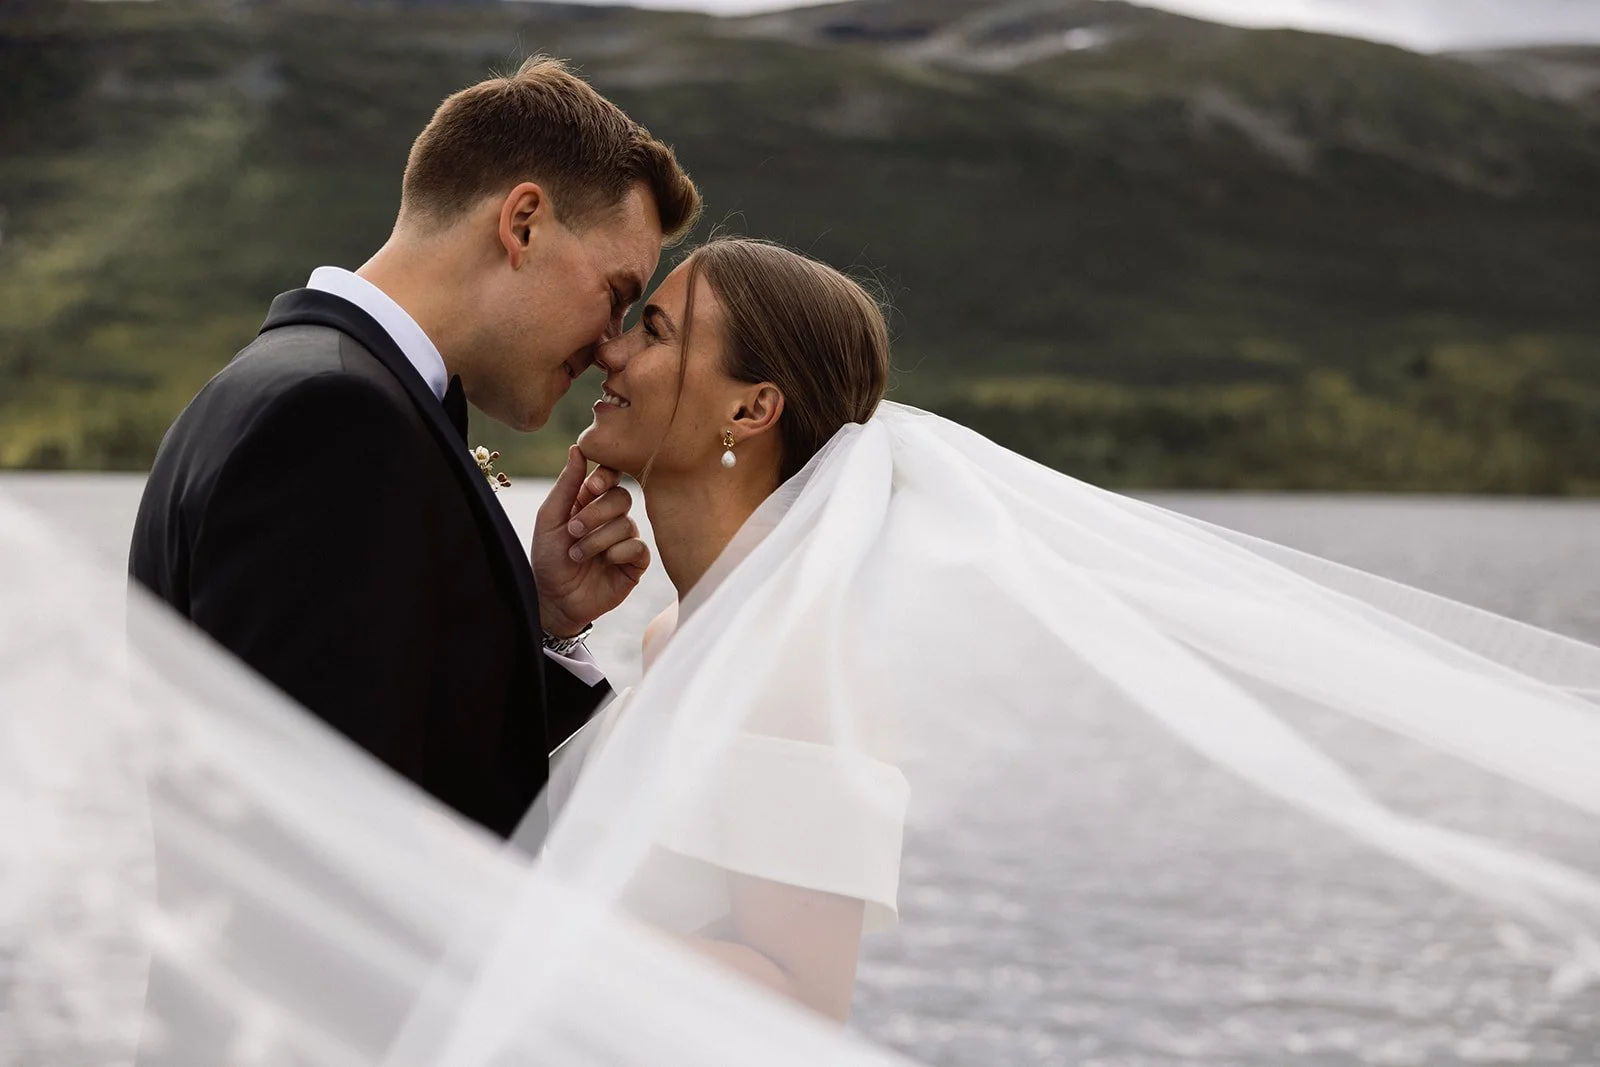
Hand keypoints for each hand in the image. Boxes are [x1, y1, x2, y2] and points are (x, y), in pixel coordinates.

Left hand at [532, 446, 649, 636]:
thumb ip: (566, 484)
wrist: (554, 600)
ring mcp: (625, 540)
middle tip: (572, 531)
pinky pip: (638, 547)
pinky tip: (604, 564)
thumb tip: (578, 448)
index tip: (593, 487)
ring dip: (597, 540)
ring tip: (577, 555)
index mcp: (591, 502)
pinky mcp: (635, 563)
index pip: (611, 476)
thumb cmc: (548, 558)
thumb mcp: (550, 518)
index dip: (606, 478)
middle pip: (622, 497)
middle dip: (596, 514)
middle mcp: (611, 518)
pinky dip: (618, 553)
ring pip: (627, 524)